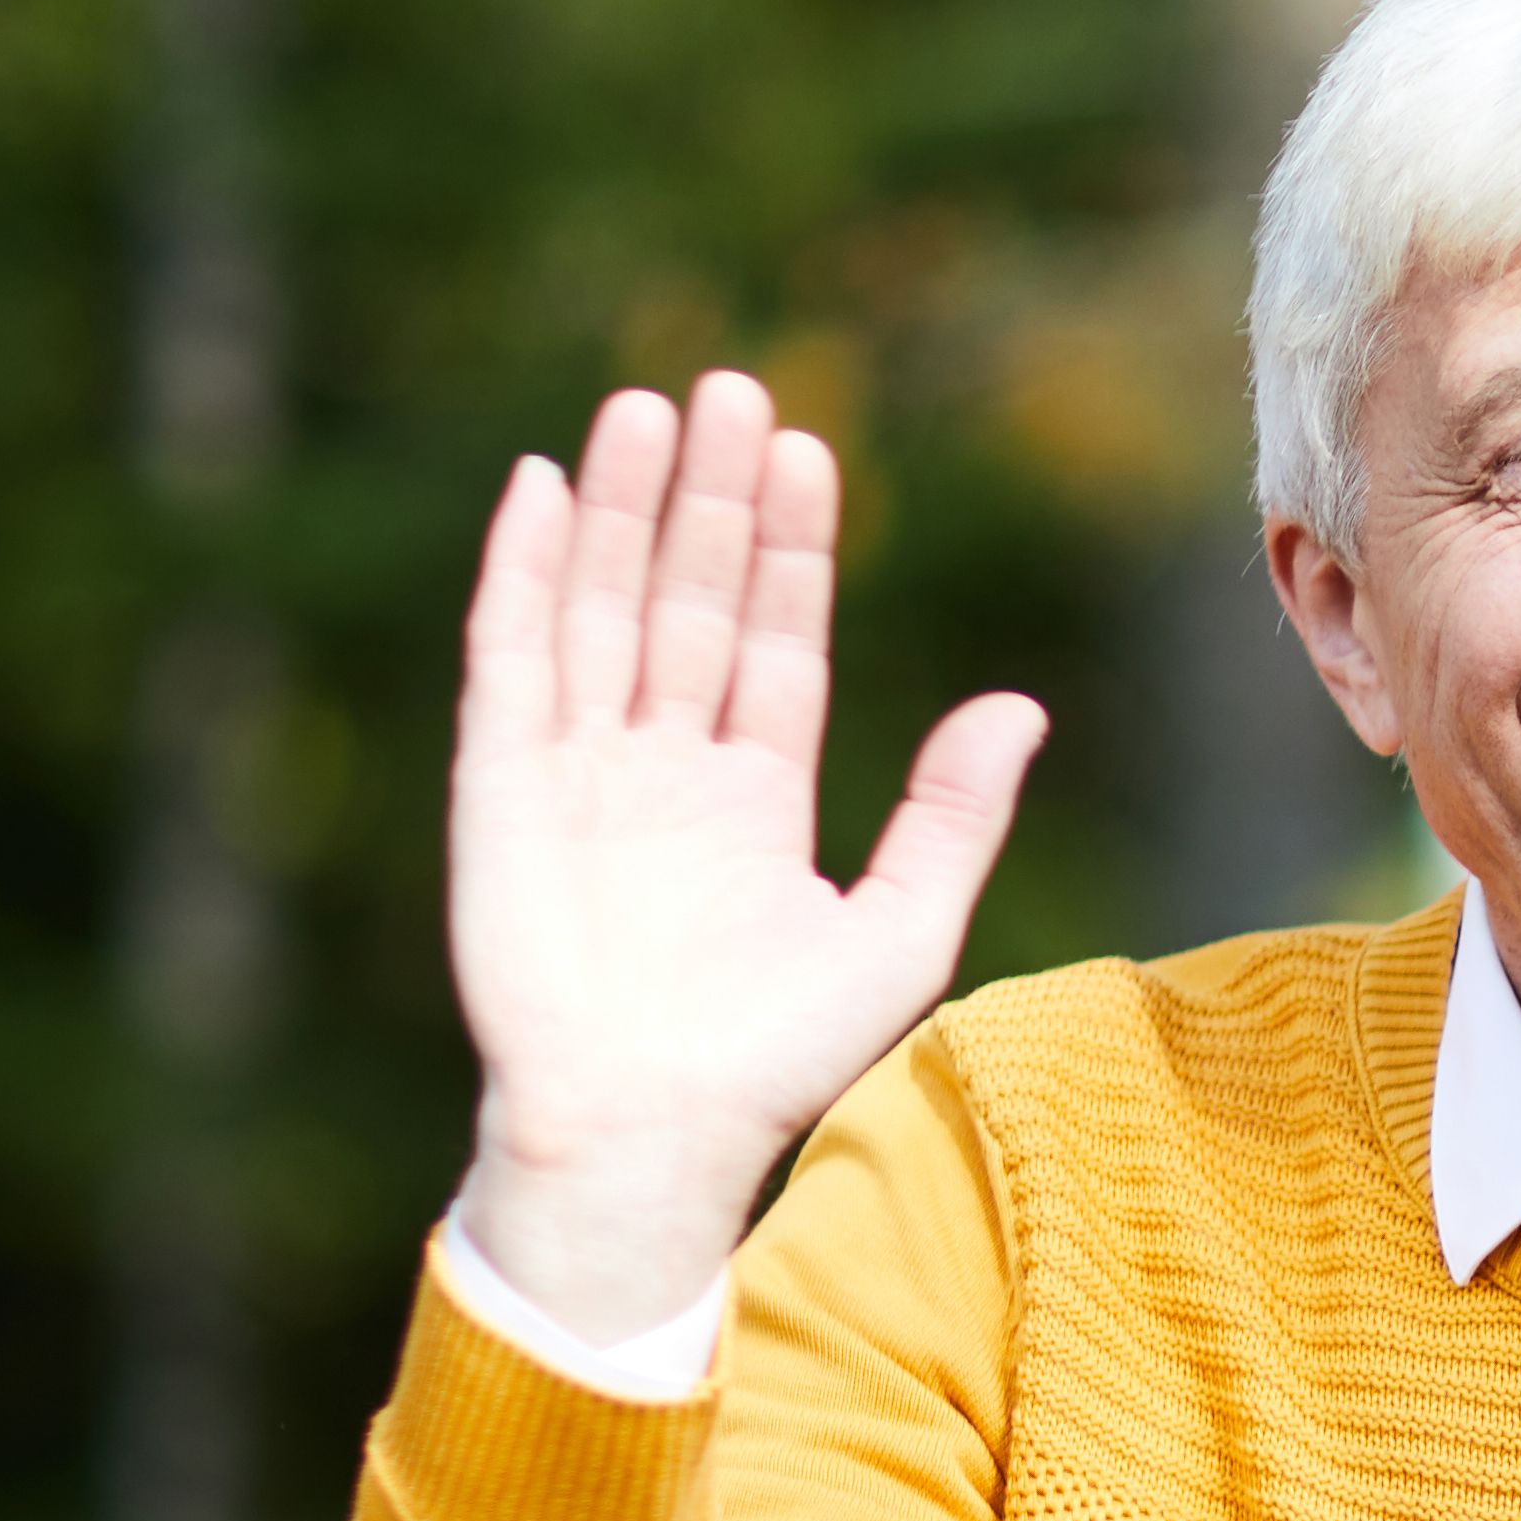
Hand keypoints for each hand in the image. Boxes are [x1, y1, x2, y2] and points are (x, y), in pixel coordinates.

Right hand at [443, 371, 1047, 1337]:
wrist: (656, 1136)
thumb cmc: (776, 1062)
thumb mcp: (898, 929)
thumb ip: (951, 815)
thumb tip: (1018, 706)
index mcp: (752, 799)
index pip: (775, 642)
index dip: (793, 548)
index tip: (813, 451)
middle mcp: (663, 770)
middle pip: (691, 602)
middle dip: (714, 499)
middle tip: (738, 385)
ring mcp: (579, 772)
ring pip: (606, 607)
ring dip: (628, 509)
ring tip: (652, 406)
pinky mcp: (502, 787)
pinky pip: (513, 659)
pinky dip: (525, 572)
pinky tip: (544, 488)